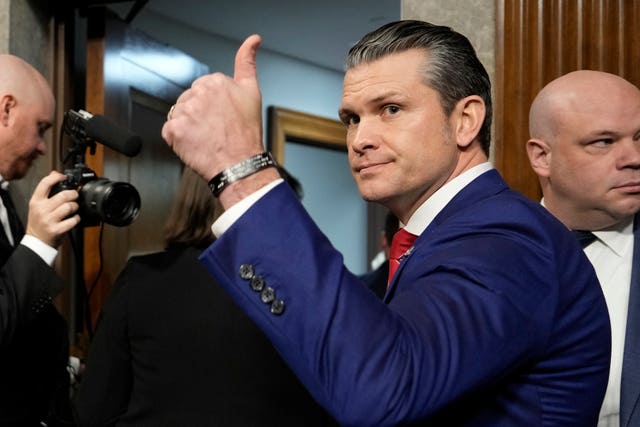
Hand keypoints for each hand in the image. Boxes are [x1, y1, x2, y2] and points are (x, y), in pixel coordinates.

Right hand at [25, 171, 79, 247]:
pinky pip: (73, 220)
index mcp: (35, 201)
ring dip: (75, 207)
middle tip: (75, 196)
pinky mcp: (57, 229)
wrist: (36, 241)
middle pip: (63, 195)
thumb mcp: (37, 205)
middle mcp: (41, 210)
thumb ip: (46, 191)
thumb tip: (54, 173)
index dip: (57, 177)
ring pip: (69, 206)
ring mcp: (49, 220)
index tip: (64, 177)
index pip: (45, 183)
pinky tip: (74, 219)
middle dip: (73, 194)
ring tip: (74, 209)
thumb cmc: (39, 222)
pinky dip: (77, 218)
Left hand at [162, 34, 265, 180]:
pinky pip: (169, 132)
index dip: (213, 106)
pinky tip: (196, 143)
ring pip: (179, 116)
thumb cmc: (247, 134)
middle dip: (199, 115)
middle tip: (217, 130)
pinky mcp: (173, 130)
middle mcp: (198, 93)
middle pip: (189, 101)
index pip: (203, 90)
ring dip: (189, 127)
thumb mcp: (252, 91)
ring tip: (207, 138)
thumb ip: (247, 62)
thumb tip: (253, 40)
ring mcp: (184, 112)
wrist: (240, 164)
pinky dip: (179, 140)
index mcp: (215, 81)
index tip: (223, 117)